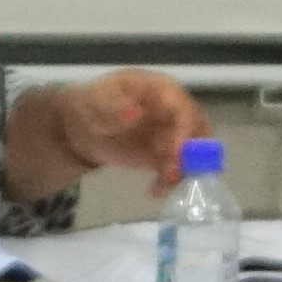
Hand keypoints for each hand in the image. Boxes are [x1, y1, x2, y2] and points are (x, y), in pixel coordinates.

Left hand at [11, 68, 203, 197]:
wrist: (83, 127)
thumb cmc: (92, 105)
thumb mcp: (96, 101)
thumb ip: (113, 107)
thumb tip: (136, 112)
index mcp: (161, 90)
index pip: (183, 107)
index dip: (184, 130)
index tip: (175, 153)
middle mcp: (174, 111)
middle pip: (198, 130)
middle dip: (193, 153)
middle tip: (173, 172)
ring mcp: (172, 133)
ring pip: (194, 153)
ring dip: (184, 170)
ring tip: (161, 185)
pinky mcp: (165, 155)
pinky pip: (177, 169)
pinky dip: (170, 182)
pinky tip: (154, 191)